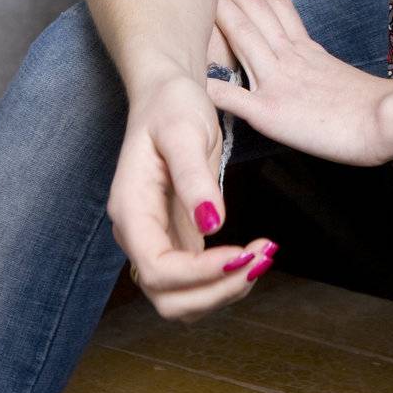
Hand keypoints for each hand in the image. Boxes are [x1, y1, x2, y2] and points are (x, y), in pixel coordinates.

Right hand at [106, 71, 276, 321]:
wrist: (168, 93)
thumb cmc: (171, 105)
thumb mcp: (185, 131)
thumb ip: (193, 177)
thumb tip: (210, 225)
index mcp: (131, 209)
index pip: (157, 268)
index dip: (199, 274)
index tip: (240, 253)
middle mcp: (138, 233)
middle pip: (168, 298)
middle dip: (216, 290)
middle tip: (260, 259)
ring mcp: (156, 239)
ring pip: (182, 299)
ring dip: (223, 291)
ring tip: (262, 257)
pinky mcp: (176, 238)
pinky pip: (196, 281)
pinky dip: (224, 279)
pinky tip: (252, 254)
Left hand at [204, 0, 389, 166]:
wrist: (387, 122)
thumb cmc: (378, 109)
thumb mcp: (343, 81)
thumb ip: (322, 72)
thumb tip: (315, 71)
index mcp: (308, 50)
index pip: (280, 4)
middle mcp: (290, 58)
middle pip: (255, 12)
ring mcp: (278, 82)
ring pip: (243, 38)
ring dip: (220, 12)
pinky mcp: (270, 112)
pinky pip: (233, 97)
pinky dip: (211, 84)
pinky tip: (188, 74)